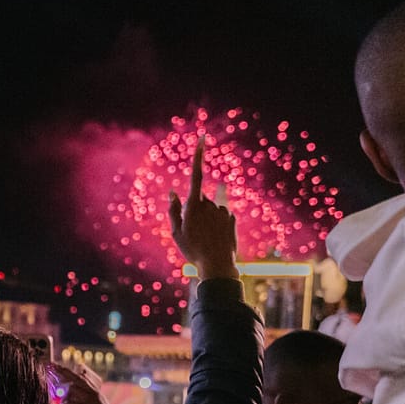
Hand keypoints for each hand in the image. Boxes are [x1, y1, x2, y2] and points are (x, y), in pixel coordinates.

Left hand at [53, 363, 115, 403]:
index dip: (71, 371)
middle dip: (63, 372)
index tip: (60, 367)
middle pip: (76, 379)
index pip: (83, 377)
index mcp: (97, 393)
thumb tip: (81, 396)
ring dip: (62, 393)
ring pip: (72, 390)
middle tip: (52, 367)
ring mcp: (90, 402)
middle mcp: (94, 395)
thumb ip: (93, 400)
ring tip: (55, 396)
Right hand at [168, 136, 238, 280]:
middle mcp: (209, 204)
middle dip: (195, 212)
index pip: (196, 175)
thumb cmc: (192, 250)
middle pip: (199, 201)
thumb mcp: (176, 232)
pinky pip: (220, 216)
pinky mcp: (231, 218)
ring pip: (210, 209)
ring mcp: (222, 210)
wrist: (217, 265)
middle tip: (193, 234)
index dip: (199, 156)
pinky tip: (215, 238)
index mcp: (193, 205)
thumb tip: (172, 192)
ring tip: (204, 239)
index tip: (203, 138)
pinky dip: (216, 225)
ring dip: (206, 220)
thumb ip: (173, 210)